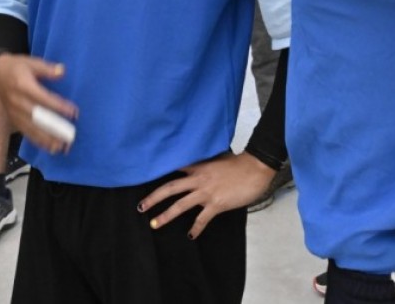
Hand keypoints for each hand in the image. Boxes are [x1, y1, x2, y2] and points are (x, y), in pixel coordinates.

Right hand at [0, 54, 77, 154]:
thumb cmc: (17, 67)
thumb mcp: (31, 62)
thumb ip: (47, 68)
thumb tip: (62, 71)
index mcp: (23, 85)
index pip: (43, 98)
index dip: (58, 106)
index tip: (73, 112)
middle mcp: (18, 101)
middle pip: (37, 117)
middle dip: (54, 127)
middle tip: (70, 135)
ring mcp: (14, 112)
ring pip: (32, 128)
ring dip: (47, 138)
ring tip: (62, 146)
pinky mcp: (13, 119)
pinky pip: (26, 132)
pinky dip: (38, 140)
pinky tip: (50, 147)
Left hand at [137, 152, 273, 238]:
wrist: (254, 168)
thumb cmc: (238, 162)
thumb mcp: (217, 158)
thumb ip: (205, 163)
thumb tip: (200, 165)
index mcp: (197, 166)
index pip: (173, 169)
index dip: (158, 173)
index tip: (143, 179)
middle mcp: (197, 179)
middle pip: (170, 188)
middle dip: (153, 198)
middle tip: (140, 207)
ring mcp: (206, 192)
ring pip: (180, 205)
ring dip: (166, 215)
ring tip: (154, 224)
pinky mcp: (216, 204)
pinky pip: (202, 219)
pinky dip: (196, 228)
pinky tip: (190, 235)